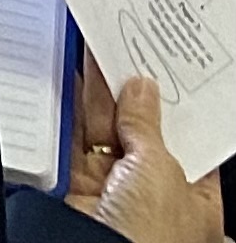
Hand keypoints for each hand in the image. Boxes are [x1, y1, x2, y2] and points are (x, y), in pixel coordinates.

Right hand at [63, 63, 222, 231]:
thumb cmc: (146, 235)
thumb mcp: (158, 168)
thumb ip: (146, 124)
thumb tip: (142, 89)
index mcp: (195, 202)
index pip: (190, 144)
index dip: (178, 107)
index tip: (168, 70)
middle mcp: (157, 198)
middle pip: (146, 133)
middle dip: (136, 93)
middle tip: (129, 51)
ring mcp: (118, 194)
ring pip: (110, 131)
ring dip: (103, 92)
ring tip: (101, 48)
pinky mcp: (83, 191)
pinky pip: (80, 141)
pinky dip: (75, 109)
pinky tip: (77, 76)